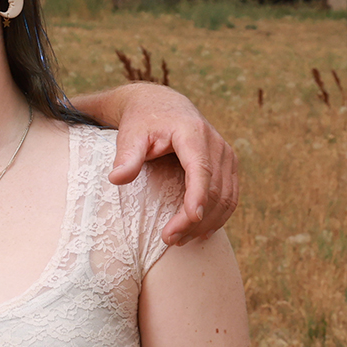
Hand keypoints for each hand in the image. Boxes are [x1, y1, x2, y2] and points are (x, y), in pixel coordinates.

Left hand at [106, 83, 239, 243]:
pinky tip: (200, 233)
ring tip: (180, 240)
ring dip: (207, 223)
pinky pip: (230, 196)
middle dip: (195, 219)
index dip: (198, 196)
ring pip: (227, 197)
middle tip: (170, 239)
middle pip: (215, 189)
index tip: (191, 219)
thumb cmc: (143, 121)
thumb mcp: (130, 134)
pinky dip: (218, 217)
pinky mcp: (229, 166)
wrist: (163, 106)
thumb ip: (126, 156)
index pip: (201, 169)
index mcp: (193, 134)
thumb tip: (115, 179)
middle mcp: (217, 144)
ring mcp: (227, 156)